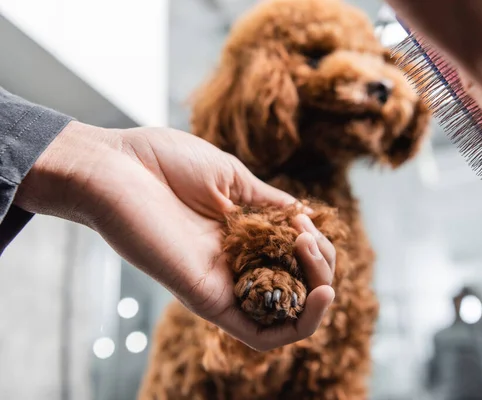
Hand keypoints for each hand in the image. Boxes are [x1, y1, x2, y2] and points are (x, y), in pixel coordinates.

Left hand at [14, 121, 335, 350]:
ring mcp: (223, 284)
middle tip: (310, 238)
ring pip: (285, 317)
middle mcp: (236, 264)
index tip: (310, 221)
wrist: (114, 167)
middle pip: (296, 288)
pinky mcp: (208, 300)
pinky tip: (319, 295)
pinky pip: (259, 335)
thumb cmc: (164, 162)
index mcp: (242, 234)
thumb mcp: (231, 175)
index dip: (316, 247)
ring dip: (316, 294)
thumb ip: (269, 201)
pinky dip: (297, 326)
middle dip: (322, 267)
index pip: (294, 259)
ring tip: (313, 254)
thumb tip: (308, 215)